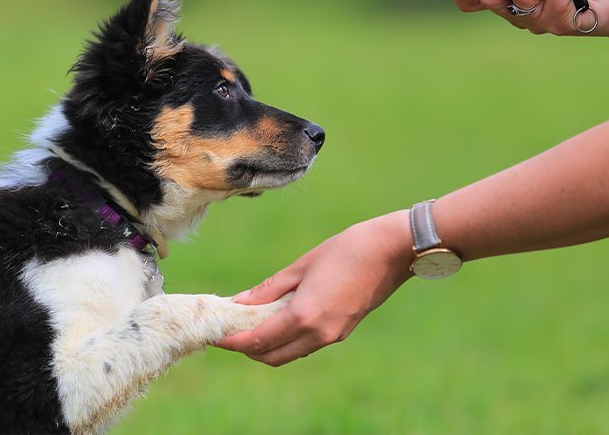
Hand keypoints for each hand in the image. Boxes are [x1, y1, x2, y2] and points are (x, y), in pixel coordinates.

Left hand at [216, 211, 413, 365]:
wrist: (392, 252)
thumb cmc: (346, 250)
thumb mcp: (301, 266)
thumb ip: (269, 288)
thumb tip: (240, 302)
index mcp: (304, 317)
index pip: (258, 341)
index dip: (233, 341)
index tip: (216, 335)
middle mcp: (318, 334)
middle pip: (272, 356)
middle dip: (247, 349)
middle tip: (230, 331)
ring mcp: (333, 336)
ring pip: (289, 353)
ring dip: (267, 346)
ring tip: (250, 324)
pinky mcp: (342, 331)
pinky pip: (306, 344)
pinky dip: (287, 339)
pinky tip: (278, 318)